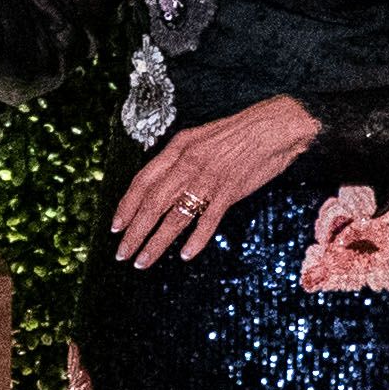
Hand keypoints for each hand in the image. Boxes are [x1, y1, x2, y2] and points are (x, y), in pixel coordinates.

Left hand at [108, 98, 318, 264]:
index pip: (142, 181)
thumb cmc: (237, 134)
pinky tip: (184, 255)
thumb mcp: (199, 138)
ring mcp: (208, 178)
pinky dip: (195, 240)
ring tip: (143, 261)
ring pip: (174, 216)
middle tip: (122, 253)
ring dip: (156, 242)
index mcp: (177, 148)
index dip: (126, 205)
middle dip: (134, 232)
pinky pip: (207, 221)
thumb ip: (178, 159)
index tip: (115, 226)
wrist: (273, 128)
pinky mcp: (230, 191)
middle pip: (152, 204)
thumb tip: (158, 184)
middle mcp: (188, 163)